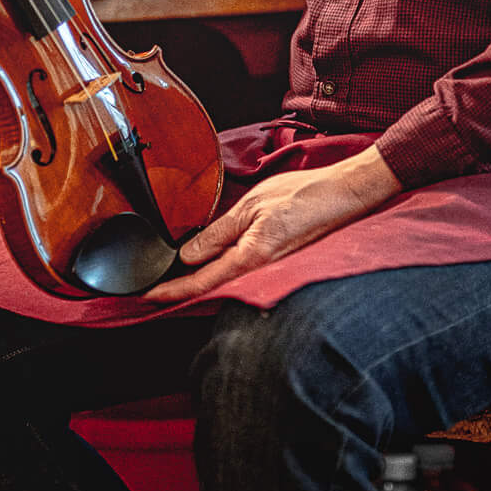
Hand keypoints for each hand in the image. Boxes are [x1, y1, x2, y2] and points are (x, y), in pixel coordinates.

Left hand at [145, 145, 401, 304]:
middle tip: (150, 289)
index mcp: (251, 257)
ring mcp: (267, 267)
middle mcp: (259, 269)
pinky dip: (217, 271)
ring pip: (223, 281)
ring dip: (197, 282)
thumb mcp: (252, 206)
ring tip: (170, 279)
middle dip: (180, 290)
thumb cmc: (304, 195)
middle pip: (210, 288)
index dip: (172, 292)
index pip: (201, 282)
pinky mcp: (274, 259)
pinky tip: (206, 264)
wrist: (343, 194)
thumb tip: (188, 254)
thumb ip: (219, 232)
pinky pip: (238, 270)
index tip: (147, 295)